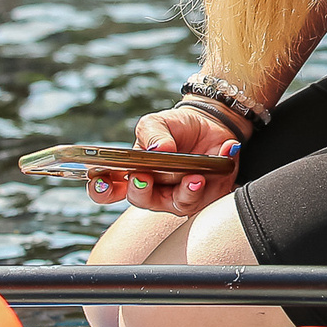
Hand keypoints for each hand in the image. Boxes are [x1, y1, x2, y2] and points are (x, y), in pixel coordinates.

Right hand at [83, 107, 242, 216]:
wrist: (211, 124)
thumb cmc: (176, 127)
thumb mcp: (158, 122)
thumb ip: (152, 134)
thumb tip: (158, 149)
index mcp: (135, 173)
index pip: (109, 189)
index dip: (101, 190)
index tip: (101, 181)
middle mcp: (155, 191)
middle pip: (142, 200)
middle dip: (142, 190)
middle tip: (145, 178)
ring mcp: (180, 197)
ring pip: (180, 204)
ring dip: (187, 191)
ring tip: (195, 177)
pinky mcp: (208, 196)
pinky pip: (213, 193)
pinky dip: (220, 173)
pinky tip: (225, 151)